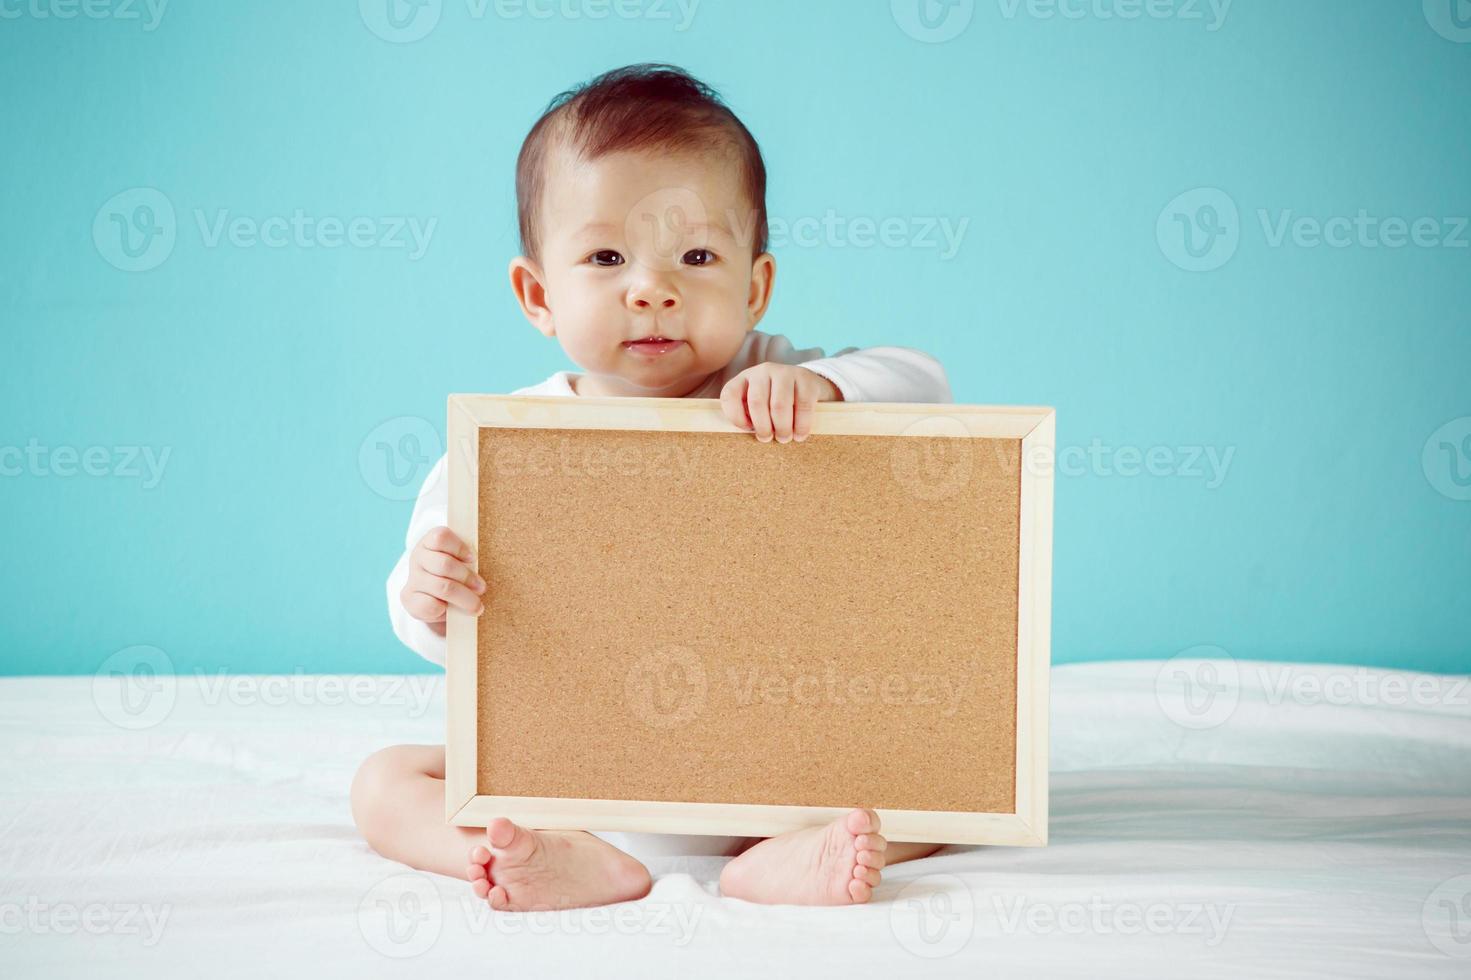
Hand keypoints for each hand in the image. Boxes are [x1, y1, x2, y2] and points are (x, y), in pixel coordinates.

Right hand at [401, 526, 484, 624]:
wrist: (436, 598)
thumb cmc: (455, 575)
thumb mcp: (461, 562)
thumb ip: (468, 562)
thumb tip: (481, 578)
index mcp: (429, 542)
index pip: (440, 537)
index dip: (459, 548)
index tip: (473, 558)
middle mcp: (418, 557)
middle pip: (444, 564)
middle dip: (467, 578)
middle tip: (482, 588)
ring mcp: (413, 578)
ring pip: (442, 586)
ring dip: (464, 597)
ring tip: (477, 606)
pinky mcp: (409, 599)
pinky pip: (431, 605)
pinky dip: (446, 610)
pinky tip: (452, 610)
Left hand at [720, 364, 841, 442]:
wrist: (809, 385)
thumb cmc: (778, 402)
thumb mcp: (758, 405)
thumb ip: (749, 416)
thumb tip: (748, 436)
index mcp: (745, 378)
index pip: (729, 395)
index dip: (735, 416)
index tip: (748, 429)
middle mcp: (763, 371)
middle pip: (756, 402)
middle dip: (763, 427)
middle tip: (769, 439)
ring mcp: (785, 372)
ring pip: (779, 405)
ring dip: (782, 428)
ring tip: (785, 438)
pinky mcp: (806, 379)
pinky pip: (802, 406)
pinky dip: (801, 425)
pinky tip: (800, 434)